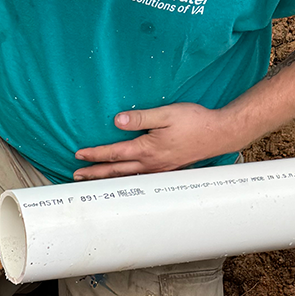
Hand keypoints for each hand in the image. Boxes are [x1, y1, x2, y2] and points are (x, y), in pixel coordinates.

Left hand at [73, 103, 237, 179]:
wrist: (218, 134)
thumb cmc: (194, 122)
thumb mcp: (166, 114)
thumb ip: (141, 117)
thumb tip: (118, 120)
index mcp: (146, 149)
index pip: (114, 154)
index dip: (94, 155)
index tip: (79, 156)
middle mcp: (150, 164)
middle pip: (115, 171)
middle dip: (94, 174)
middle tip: (77, 177)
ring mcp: (158, 169)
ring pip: (127, 177)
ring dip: (108, 180)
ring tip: (93, 181)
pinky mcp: (166, 170)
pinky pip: (140, 178)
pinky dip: (126, 180)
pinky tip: (122, 180)